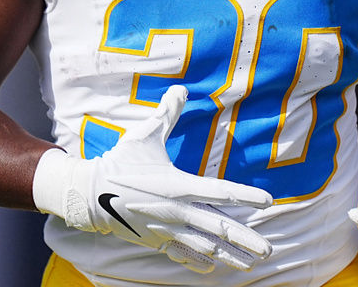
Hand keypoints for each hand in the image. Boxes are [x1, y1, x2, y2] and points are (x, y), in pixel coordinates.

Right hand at [33, 85, 273, 272]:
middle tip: (268, 250)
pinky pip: (182, 254)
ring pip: (205, 247)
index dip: (245, 196)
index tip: (268, 201)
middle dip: (245, 240)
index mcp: (178, 186)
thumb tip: (181, 88)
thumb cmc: (120, 161)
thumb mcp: (144, 134)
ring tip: (250, 265)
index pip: (220, 191)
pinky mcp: (155, 239)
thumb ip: (166, 114)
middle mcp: (176, 211)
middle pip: (219, 229)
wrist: (89, 194)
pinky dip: (198, 261)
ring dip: (229, 256)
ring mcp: (166, 229)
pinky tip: (212, 268)